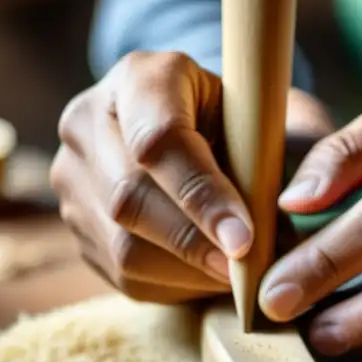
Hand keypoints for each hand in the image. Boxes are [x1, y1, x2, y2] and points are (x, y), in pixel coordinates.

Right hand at [51, 51, 332, 303]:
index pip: (160, 140)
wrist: (200, 127)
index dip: (202, 196)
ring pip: (121, 244)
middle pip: (130, 199)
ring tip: (233, 279)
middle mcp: (90, 118)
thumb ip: (289, 157)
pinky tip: (206, 278)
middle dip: (195, 245)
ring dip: (185, 272)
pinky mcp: (76, 220)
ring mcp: (73, 172)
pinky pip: (119, 273)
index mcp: (142, 77)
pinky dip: (170, 285)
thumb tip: (288, 227)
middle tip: (244, 273)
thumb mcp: (277, 121)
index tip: (246, 240)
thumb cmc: (249, 123)